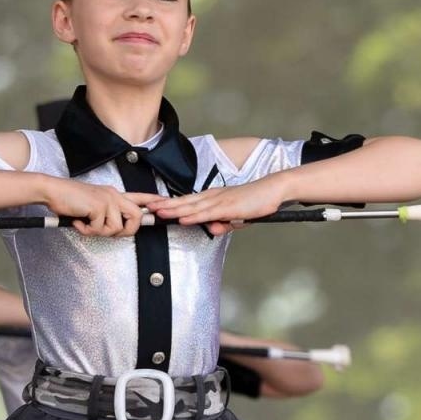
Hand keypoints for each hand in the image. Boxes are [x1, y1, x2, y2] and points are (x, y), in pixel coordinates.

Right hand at [40, 176, 144, 237]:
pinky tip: (78, 222)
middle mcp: (114, 195)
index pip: (140, 196)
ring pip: (116, 228)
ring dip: (99, 232)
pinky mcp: (98, 206)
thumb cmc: (70, 199)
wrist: (52, 190)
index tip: (167, 203)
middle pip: (136, 216)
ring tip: (85, 225)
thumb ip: (107, 213)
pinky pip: (100, 229)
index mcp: (114, 194)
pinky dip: (87, 231)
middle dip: (126, 231)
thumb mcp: (93, 204)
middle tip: (106, 232)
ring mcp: (107, 200)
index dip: (154, 201)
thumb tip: (116, 228)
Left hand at [134, 177, 286, 236]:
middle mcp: (213, 196)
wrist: (274, 189)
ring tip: (158, 213)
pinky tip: (182, 218)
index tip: (155, 206)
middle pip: (184, 201)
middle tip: (146, 208)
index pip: (187, 200)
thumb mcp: (238, 218)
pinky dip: (193, 215)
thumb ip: (224, 223)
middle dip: (164, 205)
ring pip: (192, 206)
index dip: (170, 203)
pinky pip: (207, 212)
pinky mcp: (228, 206)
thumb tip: (213, 229)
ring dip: (174, 209)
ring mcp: (220, 200)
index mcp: (213, 197)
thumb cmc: (256, 202)